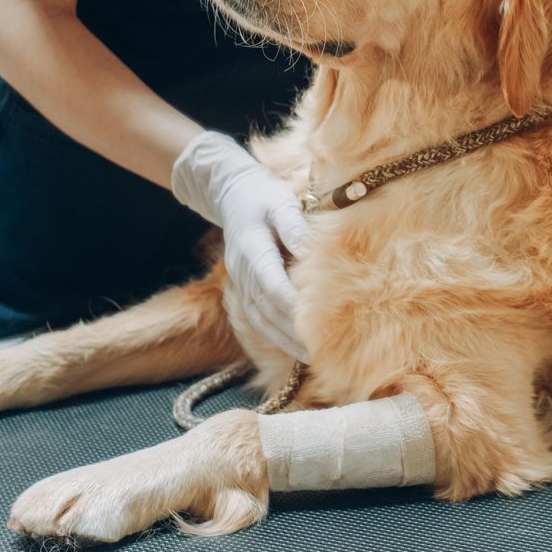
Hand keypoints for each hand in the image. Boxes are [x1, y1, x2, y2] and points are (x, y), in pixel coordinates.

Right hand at [171, 131, 309, 361]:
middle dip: (290, 332)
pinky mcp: (244, 287)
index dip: (290, 305)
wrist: (234, 194)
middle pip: (266, 308)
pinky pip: (256, 316)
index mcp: (251, 248)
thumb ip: (294, 227)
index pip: (271, 283)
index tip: (314, 323)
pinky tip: (292, 346)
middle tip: (318, 351)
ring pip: (259, 318)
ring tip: (308, 357)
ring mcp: (240, 281)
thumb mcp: (281, 202)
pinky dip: (273, 334)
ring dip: (282, 340)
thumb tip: (309, 252)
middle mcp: (242, 270)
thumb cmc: (264, 196)